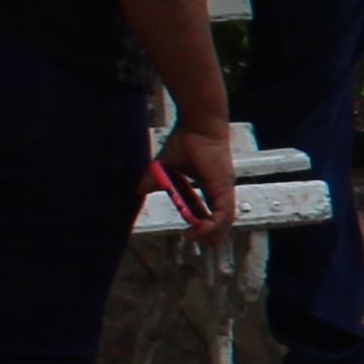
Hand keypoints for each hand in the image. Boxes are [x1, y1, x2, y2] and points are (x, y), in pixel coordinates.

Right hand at [154, 117, 239, 234]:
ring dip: (209, 233)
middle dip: (211, 234)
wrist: (198, 123)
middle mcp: (221, 189)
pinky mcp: (224, 187)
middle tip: (195, 240)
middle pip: (222, 220)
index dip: (203, 225)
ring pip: (225, 220)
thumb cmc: (187, 139)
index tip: (190, 232)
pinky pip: (224, 213)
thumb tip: (138, 191)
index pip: (212, 212)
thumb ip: (154, 180)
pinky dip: (213, 226)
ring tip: (193, 238)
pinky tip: (199, 231)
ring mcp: (225, 188)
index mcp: (211, 185)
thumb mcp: (164, 166)